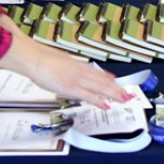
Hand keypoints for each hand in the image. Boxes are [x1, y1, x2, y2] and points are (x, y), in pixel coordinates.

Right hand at [0, 16, 130, 108]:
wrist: (35, 58)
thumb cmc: (43, 59)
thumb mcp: (61, 61)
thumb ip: (69, 66)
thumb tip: (70, 69)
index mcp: (79, 65)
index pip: (99, 73)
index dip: (110, 79)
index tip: (118, 82)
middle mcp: (82, 71)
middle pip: (104, 81)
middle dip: (117, 88)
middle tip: (128, 94)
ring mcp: (78, 80)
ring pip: (101, 88)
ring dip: (114, 94)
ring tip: (124, 99)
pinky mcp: (72, 88)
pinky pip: (90, 96)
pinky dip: (99, 101)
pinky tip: (107, 105)